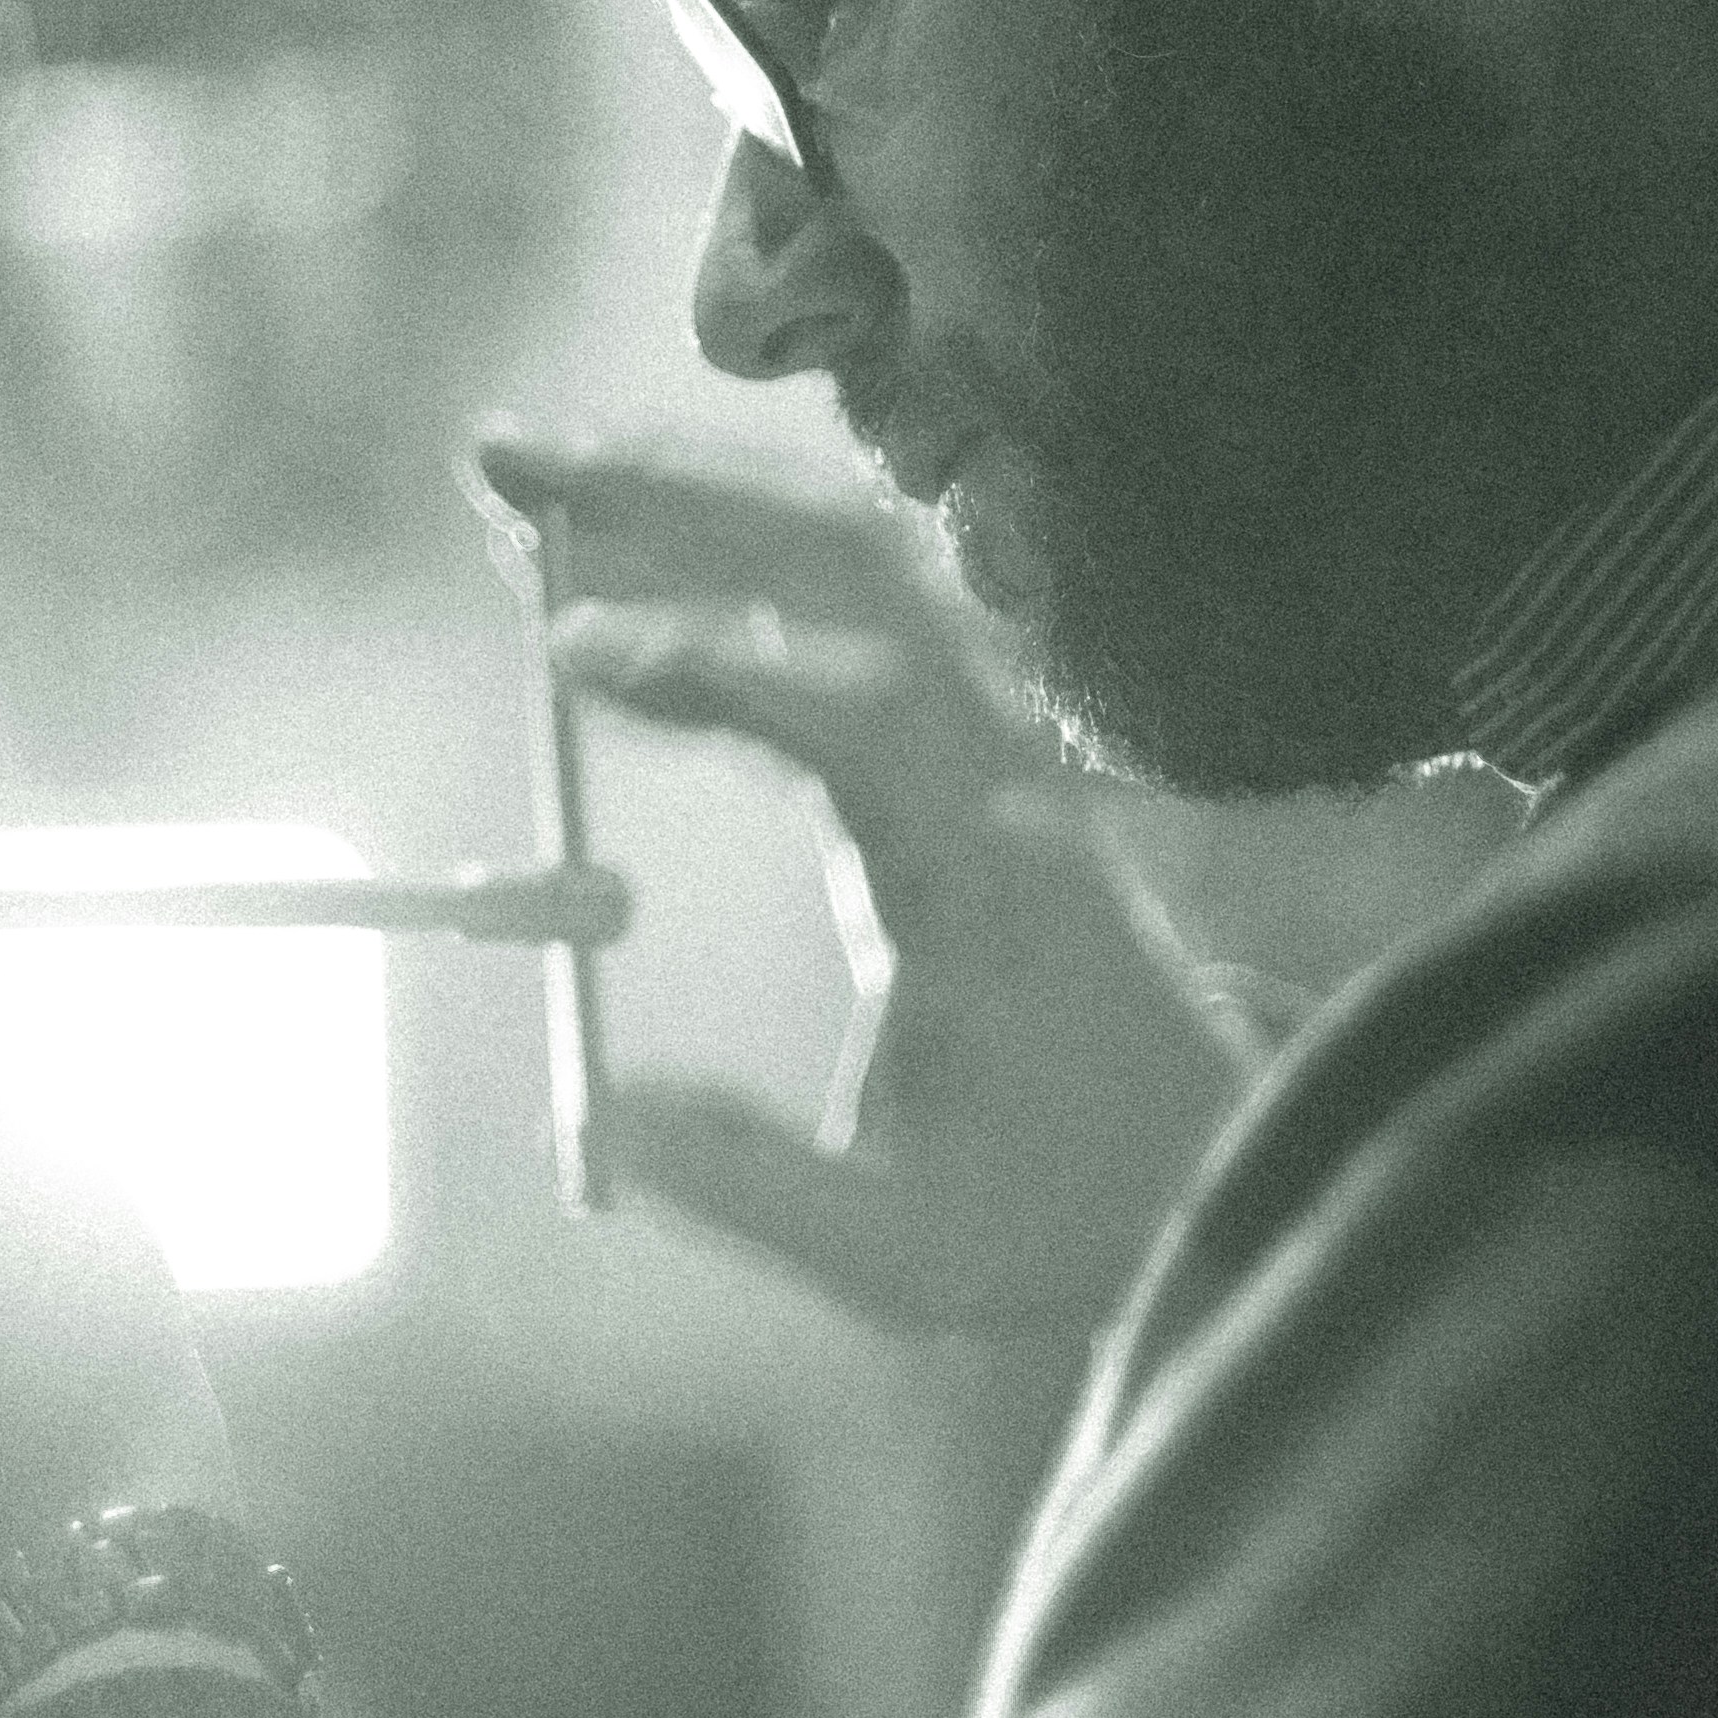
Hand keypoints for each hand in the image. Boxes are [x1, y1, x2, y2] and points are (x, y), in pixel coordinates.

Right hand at [484, 437, 1261, 1333]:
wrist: (1214, 1167)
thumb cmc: (1058, 1214)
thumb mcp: (904, 1255)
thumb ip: (750, 1185)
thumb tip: (595, 1107)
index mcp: (986, 883)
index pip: (856, 719)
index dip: (713, 662)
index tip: (565, 647)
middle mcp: (1003, 774)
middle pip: (855, 570)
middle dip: (674, 496)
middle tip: (503, 462)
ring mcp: (999, 741)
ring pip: (861, 555)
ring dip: (702, 492)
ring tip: (538, 474)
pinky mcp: (977, 741)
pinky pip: (863, 599)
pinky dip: (744, 544)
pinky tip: (634, 538)